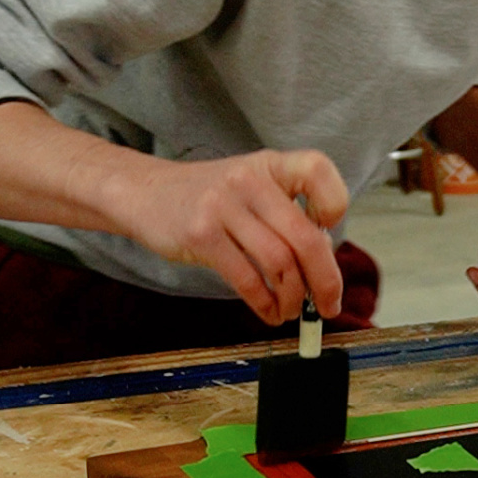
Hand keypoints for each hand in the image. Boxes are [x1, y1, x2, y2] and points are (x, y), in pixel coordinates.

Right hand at [121, 149, 347, 324]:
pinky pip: (247, 279)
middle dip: (326, 280)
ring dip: (294, 298)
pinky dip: (266, 304)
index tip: (329, 232)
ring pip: (279, 263)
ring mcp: (223, 206)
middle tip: (329, 305)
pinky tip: (270, 312)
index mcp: (271, 165)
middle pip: (305, 237)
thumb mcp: (253, 188)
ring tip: (293, 311)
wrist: (143, 191)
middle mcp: (250, 180)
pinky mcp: (201, 235)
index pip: (318, 170)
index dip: (334, 204)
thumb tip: (323, 265)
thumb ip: (287, 216)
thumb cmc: (211, 197)